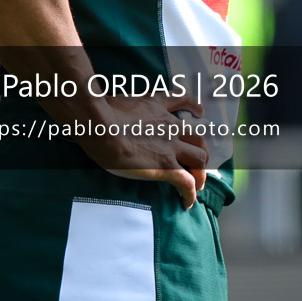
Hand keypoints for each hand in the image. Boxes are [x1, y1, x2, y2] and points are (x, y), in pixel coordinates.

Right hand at [80, 92, 208, 209]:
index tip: (199, 112)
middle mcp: (169, 124)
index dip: (194, 106)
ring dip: (201, 172)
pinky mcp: (165, 166)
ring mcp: (170, 145)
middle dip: (201, 150)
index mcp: (156, 105)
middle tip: (198, 161)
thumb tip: (108, 113)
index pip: (182, 99)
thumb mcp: (116, 101)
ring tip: (197, 184)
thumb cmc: (100, 114)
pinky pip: (186, 182)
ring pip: (199, 158)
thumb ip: (123, 108)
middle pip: (198, 136)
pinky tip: (187, 202)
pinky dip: (191, 193)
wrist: (101, 126)